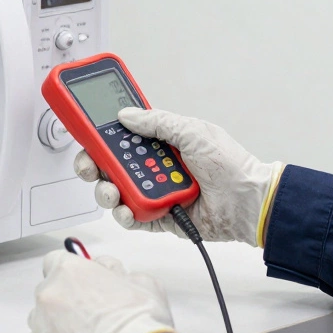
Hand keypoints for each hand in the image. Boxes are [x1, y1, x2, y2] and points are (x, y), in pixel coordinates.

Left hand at [27, 250, 174, 332]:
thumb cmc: (139, 320)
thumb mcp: (141, 282)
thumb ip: (117, 272)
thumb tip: (109, 273)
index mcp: (68, 271)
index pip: (56, 262)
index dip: (71, 274)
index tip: (82, 284)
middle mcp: (47, 295)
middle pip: (49, 292)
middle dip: (65, 300)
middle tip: (90, 316)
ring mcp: (40, 327)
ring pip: (41, 321)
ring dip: (57, 326)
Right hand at [77, 107, 283, 245]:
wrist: (247, 200)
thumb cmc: (230, 164)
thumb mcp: (193, 131)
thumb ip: (158, 122)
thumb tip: (126, 115)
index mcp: (160, 144)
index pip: (121, 138)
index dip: (100, 136)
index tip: (85, 132)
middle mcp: (153, 168)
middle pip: (110, 166)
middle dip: (94, 165)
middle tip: (90, 165)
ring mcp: (154, 193)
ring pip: (115, 192)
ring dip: (107, 190)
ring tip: (114, 190)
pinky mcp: (158, 217)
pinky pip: (131, 218)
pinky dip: (124, 215)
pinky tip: (127, 209)